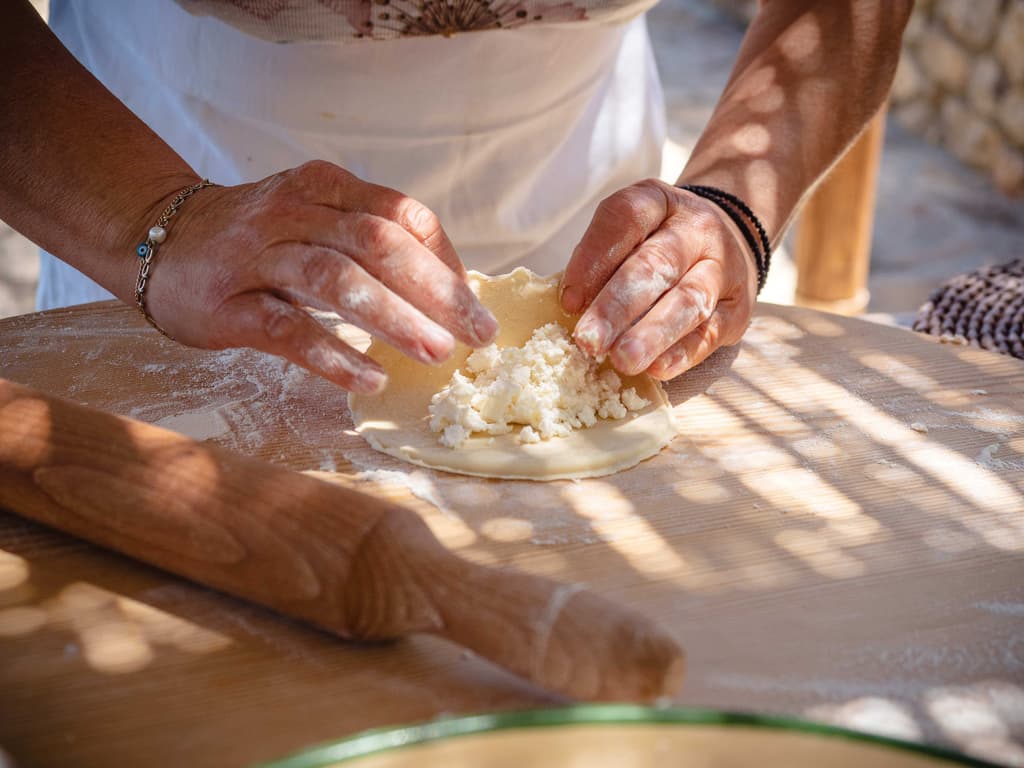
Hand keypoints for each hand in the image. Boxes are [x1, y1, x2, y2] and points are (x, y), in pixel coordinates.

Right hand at [142, 161, 497, 392]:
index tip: (473, 305)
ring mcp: (259, 257)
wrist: (160, 240)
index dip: (446, 260)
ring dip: (393, 319)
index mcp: (326, 188)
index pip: (402, 215)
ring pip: (336, 280)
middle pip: (378, 244)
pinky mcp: (231, 305)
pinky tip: (370, 379)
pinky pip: (288, 330)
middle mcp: (294, 212)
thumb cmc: (260, 240)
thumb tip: (453, 289)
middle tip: (478, 335)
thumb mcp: (317, 220)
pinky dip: (333, 355)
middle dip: (436, 292)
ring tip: (436, 355)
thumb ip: (374, 242)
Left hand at [560, 179, 756, 379]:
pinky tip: (656, 369)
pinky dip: (681, 353)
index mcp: (659, 202)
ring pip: (687, 300)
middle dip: (617, 306)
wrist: (728, 240)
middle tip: (588, 340)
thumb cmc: (659, 243)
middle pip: (656, 265)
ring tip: (622, 360)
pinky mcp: (738, 308)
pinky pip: (710, 332)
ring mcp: (723, 268)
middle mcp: (696, 229)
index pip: (626, 218)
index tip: (569, 301)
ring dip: (651, 333)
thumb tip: (573, 307)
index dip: (594, 258)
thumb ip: (601, 262)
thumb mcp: (630, 233)